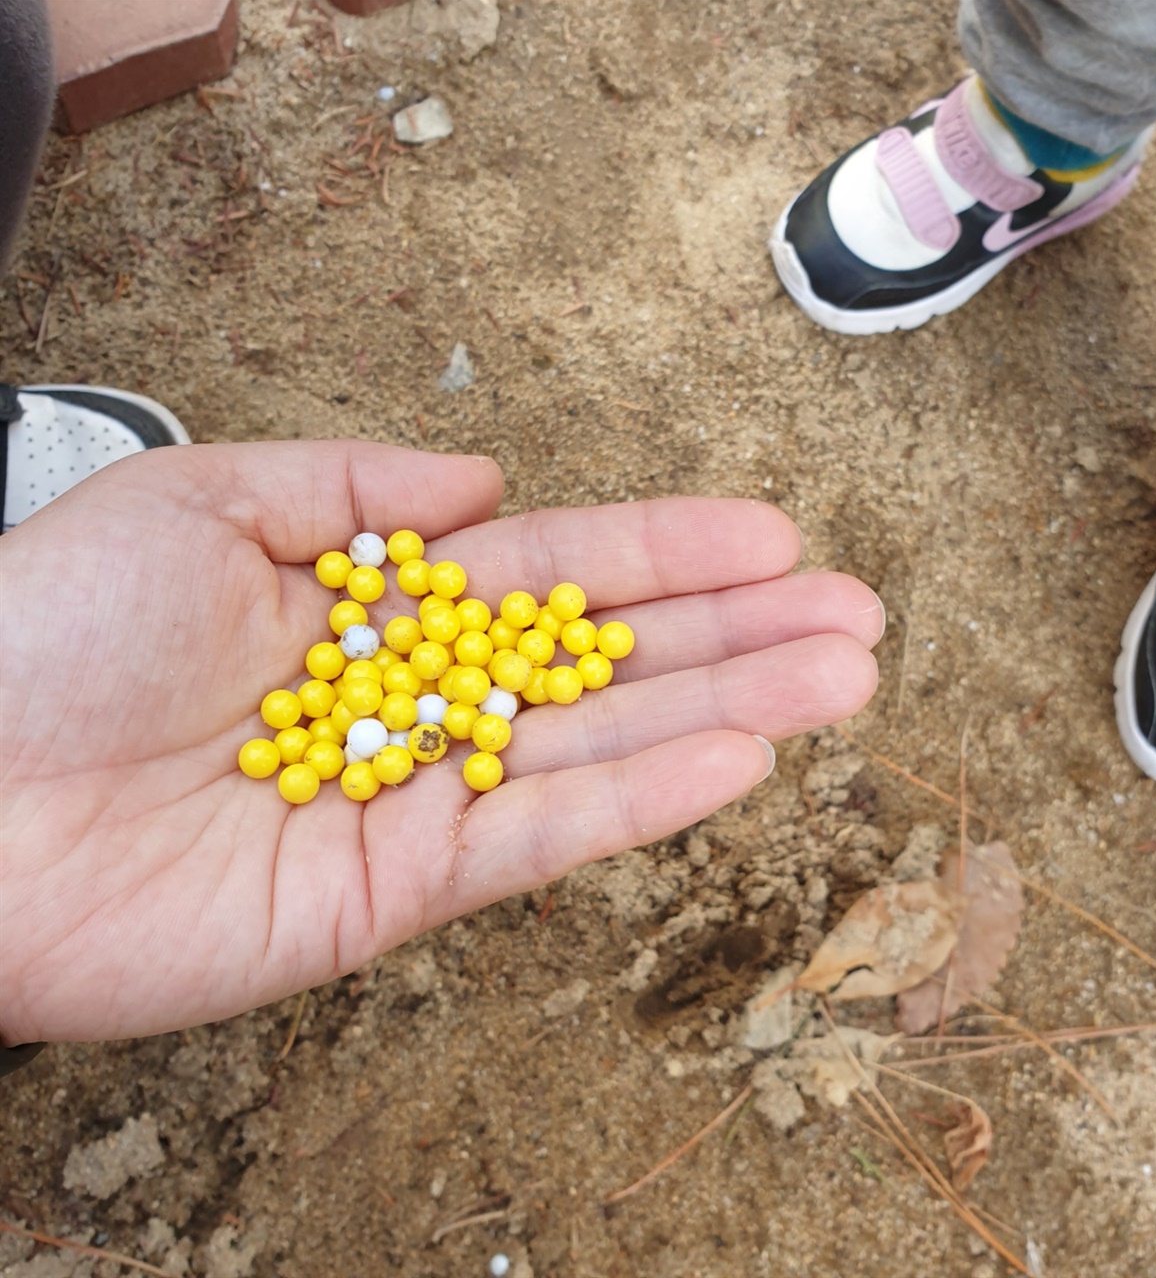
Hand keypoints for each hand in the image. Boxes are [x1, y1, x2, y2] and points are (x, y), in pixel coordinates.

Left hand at [0, 441, 881, 1043]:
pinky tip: (739, 755)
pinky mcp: (402, 888)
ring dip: (730, 710)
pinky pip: (543, 834)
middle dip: (738, 634)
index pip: (557, 570)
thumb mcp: (207, 502)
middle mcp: (422, 699)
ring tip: (843, 677)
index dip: (667, 550)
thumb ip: (357, 493)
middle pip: (610, 659)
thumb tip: (486, 484)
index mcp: (382, 608)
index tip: (772, 533)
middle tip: (857, 615)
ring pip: (604, 744)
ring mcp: (421, 795)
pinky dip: (643, 796)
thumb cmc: (50, 634)